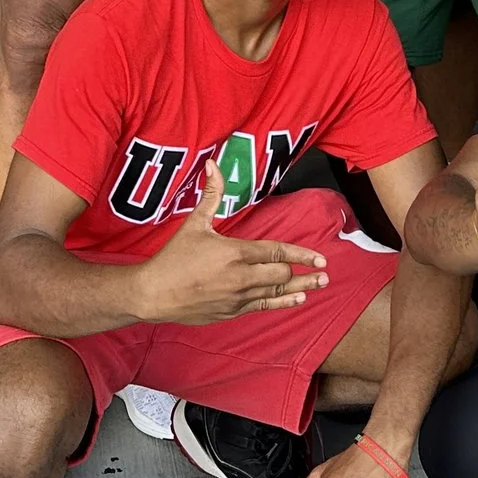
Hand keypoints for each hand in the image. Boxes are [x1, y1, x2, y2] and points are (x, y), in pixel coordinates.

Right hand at [137, 158, 328, 325]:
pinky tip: (297, 300)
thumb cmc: (173, 257)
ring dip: (300, 289)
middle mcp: (240, 277)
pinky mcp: (231, 312)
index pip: (275, 251)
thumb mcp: (194, 223)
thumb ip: (211, 194)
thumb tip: (214, 164)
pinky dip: (282, 303)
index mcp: (234, 252)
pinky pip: (263, 307)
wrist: (154, 293)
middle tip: (324, 271)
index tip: (320, 257)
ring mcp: (237, 298)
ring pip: (276, 293)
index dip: (300, 254)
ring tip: (319, 286)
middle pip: (281, 274)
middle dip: (303, 272)